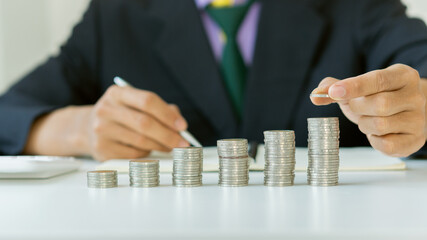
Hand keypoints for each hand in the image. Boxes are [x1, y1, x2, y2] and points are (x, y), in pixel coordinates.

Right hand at [86, 85, 188, 160]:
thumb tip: (179, 126)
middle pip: (145, 123)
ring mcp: (101, 130)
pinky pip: (133, 154)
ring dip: (161, 146)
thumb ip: (161, 109)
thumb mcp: (136, 104)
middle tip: (183, 143)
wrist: (88, 128)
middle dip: (168, 135)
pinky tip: (149, 150)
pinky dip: (147, 154)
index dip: (168, 114)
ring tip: (170, 146)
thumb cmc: (122, 115)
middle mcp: (106, 110)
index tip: (183, 126)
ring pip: (141, 141)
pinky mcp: (102, 149)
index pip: (147, 100)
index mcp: (117, 94)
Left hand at [311, 64, 425, 156]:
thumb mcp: (356, 89)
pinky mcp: (416, 140)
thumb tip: (315, 95)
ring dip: (365, 124)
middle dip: (358, 108)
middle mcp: (415, 96)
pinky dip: (374, 140)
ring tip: (368, 120)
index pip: (378, 79)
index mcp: (402, 76)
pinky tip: (376, 133)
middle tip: (356, 108)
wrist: (405, 114)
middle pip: (380, 104)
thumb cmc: (377, 98)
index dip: (354, 86)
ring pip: (381, 125)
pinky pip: (386, 145)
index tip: (334, 92)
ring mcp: (418, 119)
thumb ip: (334, 88)